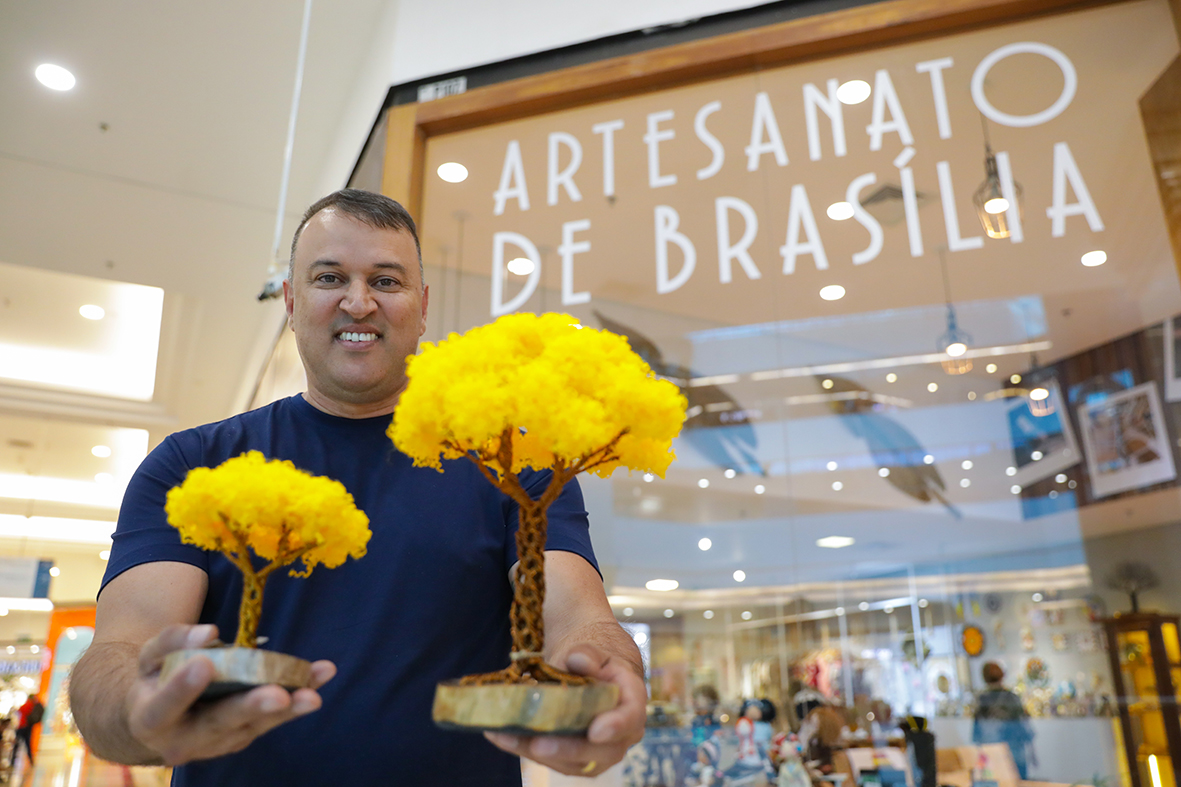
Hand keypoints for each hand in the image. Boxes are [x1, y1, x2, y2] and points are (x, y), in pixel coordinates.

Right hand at [126, 624, 334, 765]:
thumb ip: (173, 641)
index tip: (203, 666)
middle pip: (219, 724)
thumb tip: (209, 634)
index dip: (182, 690)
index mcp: (151, 719)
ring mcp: (218, 743)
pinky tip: (321, 676)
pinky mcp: (244, 736)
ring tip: (313, 694)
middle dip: (250, 708)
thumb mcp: (151, 656)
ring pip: (254, 725)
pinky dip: (298, 699)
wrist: (161, 718)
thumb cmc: (156, 678)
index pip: (165, 707)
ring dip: (288, 709)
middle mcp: (184, 740)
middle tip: (278, 695)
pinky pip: (273, 719)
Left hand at [485, 643, 645, 776]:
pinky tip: (498, 733)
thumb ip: (589, 654)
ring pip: (571, 761)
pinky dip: (523, 745)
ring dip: (535, 751)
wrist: (587, 659)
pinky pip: (550, 756)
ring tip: (506, 735)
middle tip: (540, 743)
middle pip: (601, 751)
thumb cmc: (596, 651)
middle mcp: (619, 731)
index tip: (596, 730)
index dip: (616, 726)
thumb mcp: (595, 645)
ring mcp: (596, 747)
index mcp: (631, 700)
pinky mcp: (571, 754)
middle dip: (568, 749)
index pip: (631, 717)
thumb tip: (577, 661)